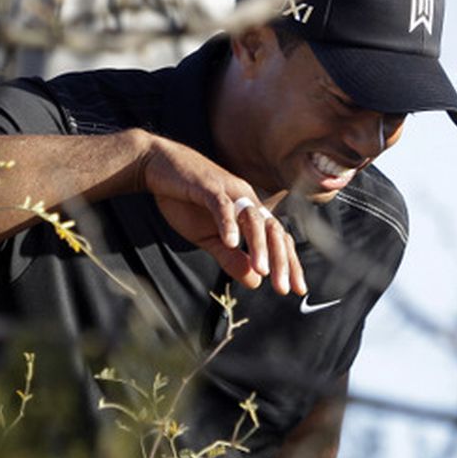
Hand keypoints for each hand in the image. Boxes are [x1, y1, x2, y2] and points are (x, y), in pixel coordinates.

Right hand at [141, 136, 306, 293]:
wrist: (159, 168)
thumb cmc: (185, 202)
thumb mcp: (208, 238)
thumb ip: (231, 258)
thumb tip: (255, 282)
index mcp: (249, 213)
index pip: (277, 240)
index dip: (289, 263)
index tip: (297, 290)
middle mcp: (246, 200)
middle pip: (273, 231)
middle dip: (281, 261)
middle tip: (283, 289)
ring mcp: (229, 192)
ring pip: (252, 219)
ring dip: (259, 246)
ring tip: (261, 270)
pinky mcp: (208, 186)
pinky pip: (222, 205)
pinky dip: (228, 223)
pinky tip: (231, 242)